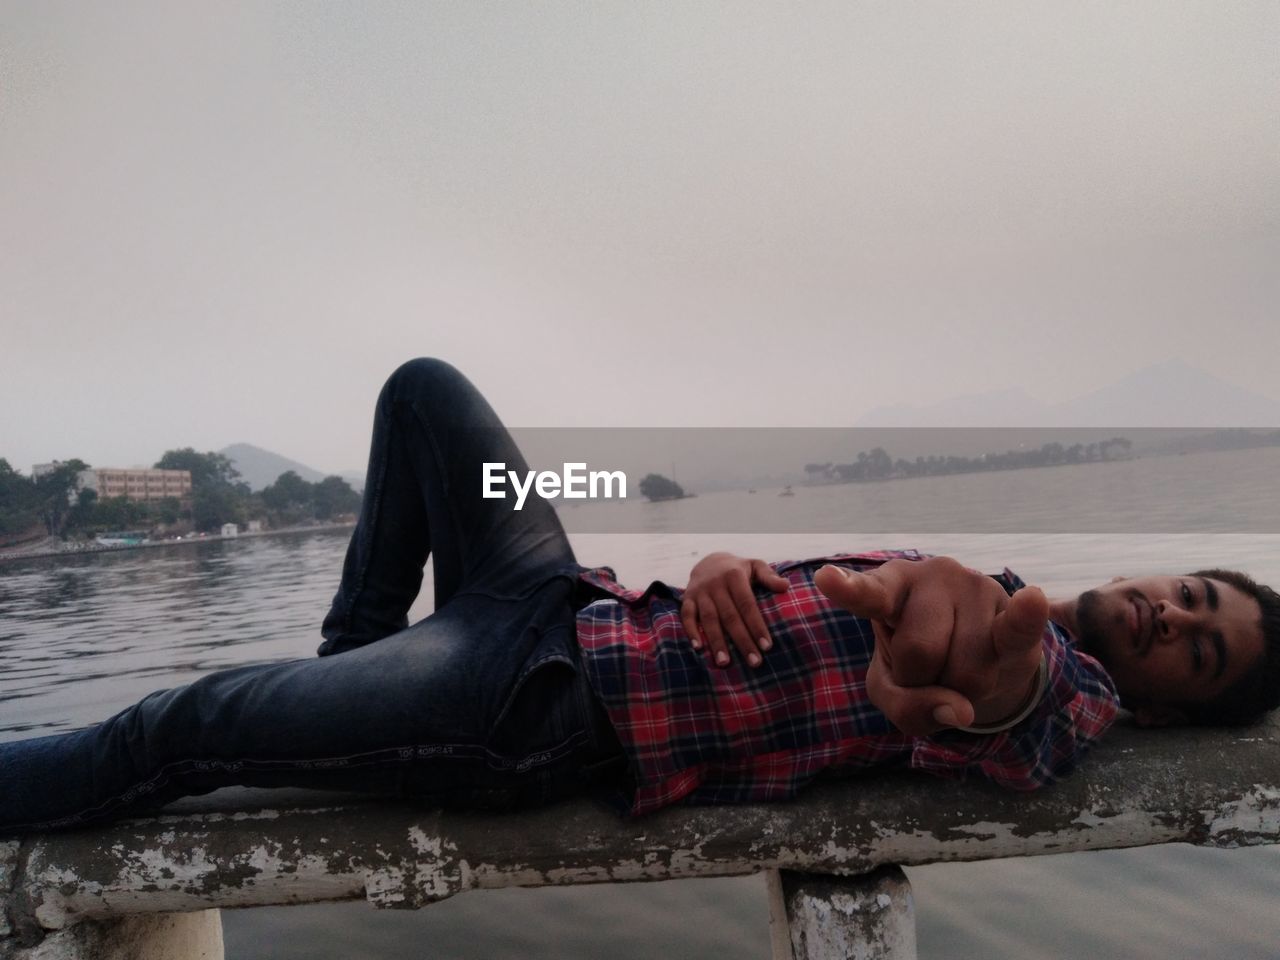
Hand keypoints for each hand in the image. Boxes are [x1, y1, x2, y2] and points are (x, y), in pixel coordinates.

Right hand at [680, 552, 789, 667]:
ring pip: (708, 619)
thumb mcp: (755, 565)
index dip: (756, 625)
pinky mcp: (687, 598)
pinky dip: (691, 631)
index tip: (767, 646)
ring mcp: (700, 592)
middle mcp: (715, 584)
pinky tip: (698, 648)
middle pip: (729, 616)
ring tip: (724, 662)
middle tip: (754, 662)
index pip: (747, 604)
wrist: (708, 561)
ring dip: (716, 641)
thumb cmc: (738, 570)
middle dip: (742, 640)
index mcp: (734, 576)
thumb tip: (786, 586)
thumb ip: (769, 576)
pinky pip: (686, 616)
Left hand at [814, 557, 1047, 734]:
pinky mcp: (1013, 608)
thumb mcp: (893, 691)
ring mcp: (974, 586)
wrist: (978, 654)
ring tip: (961, 667)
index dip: (847, 589)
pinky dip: (1025, 618)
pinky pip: (1019, 624)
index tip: (824, 578)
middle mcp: (931, 576)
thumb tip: (959, 711)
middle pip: (921, 654)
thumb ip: (906, 707)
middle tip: (930, 671)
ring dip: (965, 691)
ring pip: (968, 671)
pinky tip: (1031, 599)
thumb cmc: (921, 665)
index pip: (868, 592)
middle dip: (925, 683)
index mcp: (889, 588)